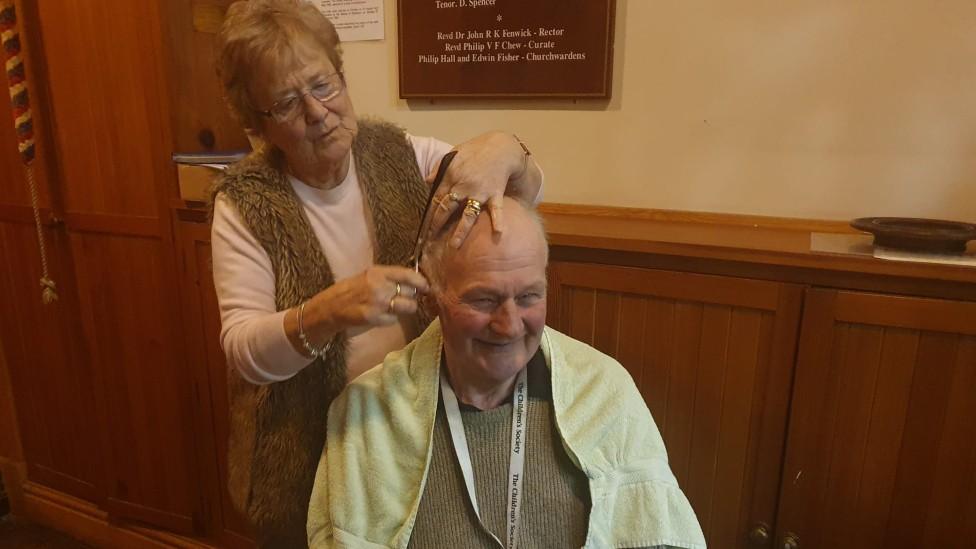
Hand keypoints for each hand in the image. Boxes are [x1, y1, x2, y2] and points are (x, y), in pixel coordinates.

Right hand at [305, 266, 429, 334]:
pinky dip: (391, 319)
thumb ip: (389, 278)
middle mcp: (379, 286)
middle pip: (411, 292)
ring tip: (395, 307)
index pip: (408, 275)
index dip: (421, 282)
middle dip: (412, 296)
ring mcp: (377, 303)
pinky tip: (381, 316)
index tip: (426, 287)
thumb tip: (414, 282)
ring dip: (405, 309)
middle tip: (405, 298)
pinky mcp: (374, 318)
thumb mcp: (369, 276)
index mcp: (378, 272)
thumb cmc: (351, 290)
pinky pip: (395, 319)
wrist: (330, 307)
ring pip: (408, 307)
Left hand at [426, 131, 536, 247]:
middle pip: (447, 209)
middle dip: (437, 225)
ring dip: (460, 231)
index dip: (429, 214)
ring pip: (467, 214)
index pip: (436, 199)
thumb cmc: (476, 150)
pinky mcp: (495, 193)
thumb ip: (440, 167)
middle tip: (430, 242)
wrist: (500, 147)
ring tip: (454, 246)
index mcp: (451, 175)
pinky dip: (499, 220)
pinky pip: (496, 209)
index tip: (423, 228)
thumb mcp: (454, 154)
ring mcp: (479, 191)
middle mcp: (463, 185)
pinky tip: (499, 233)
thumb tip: (427, 180)